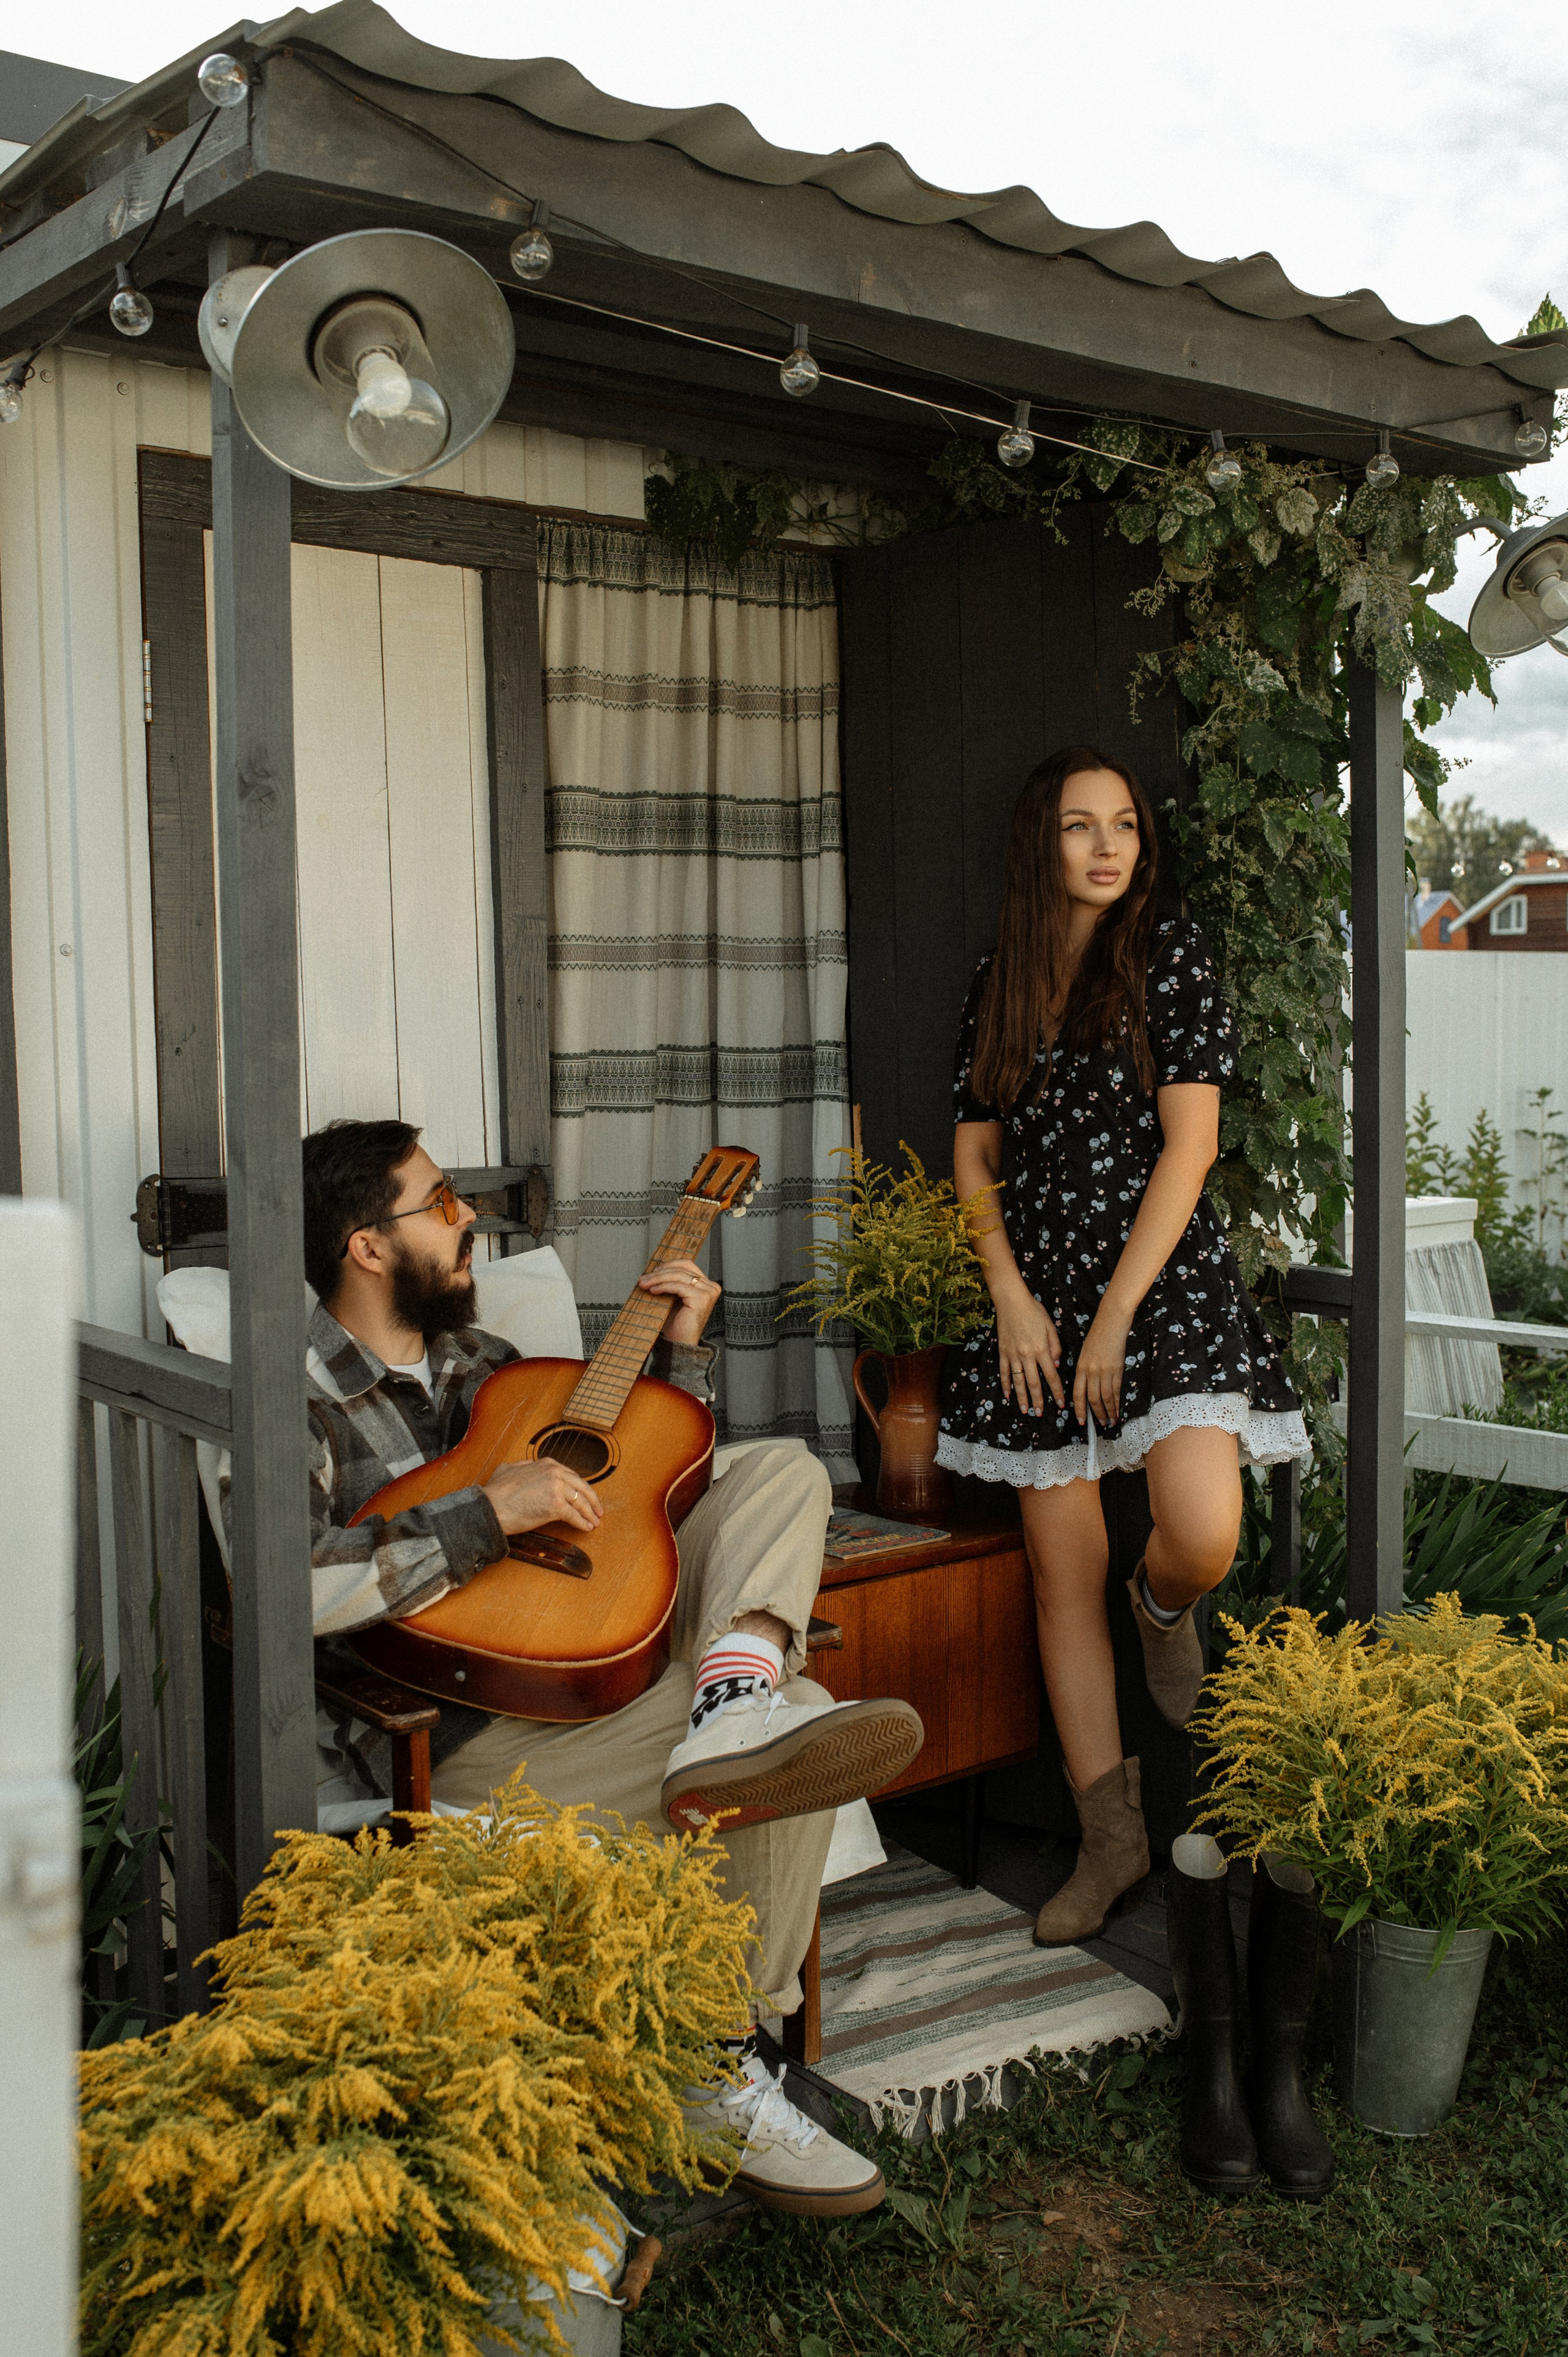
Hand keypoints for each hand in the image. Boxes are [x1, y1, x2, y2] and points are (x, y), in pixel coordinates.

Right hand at [482, 1458, 603, 1536]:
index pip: (572, 1476)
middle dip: (592, 1500)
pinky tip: (585, 1528)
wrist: (490, 1507)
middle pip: (582, 1487)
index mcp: (547, 1463)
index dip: (581, 1488)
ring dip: (589, 1514)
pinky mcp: (556, 1505)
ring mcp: (557, 1488)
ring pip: (580, 1502)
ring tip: (594, 1522)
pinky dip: (582, 1523)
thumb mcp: (508, 1469)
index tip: (585, 1496)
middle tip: (598, 1510)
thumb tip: (528, 1466)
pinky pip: (574, 1516)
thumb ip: (523, 1465)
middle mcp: (555, 1472)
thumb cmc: (495, 1492)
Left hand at [638, 1256, 720, 1345]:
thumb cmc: (676, 1323)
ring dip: (658, 1278)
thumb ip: (670, 1282)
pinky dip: (663, 1286)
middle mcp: (710, 1287)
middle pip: (682, 1269)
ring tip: (644, 1284)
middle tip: (643, 1279)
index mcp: (706, 1285)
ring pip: (678, 1276)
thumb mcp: (673, 1297)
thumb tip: (654, 1269)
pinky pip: (678, 1286)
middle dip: (659, 1273)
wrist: (680, 1344)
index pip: (687, 1265)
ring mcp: (708, 1292)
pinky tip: (653, 1290)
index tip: (652, 1272)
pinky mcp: (701, 1299)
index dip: (668, 1265)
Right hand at [994, 1285, 1064, 1415]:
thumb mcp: (1050, 1326)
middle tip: (1040, 1413)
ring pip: (1018, 1381)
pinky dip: (1005, 1384)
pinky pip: (1004, 1371)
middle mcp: (1027, 1355)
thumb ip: (1055, 1347)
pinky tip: (1007, 1395)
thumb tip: (1056, 1366)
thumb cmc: (1034, 1311)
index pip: (1051, 1376)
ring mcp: (1013, 1354)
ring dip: (1022, 1397)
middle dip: (1038, 1400)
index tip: (1060, 1404)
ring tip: (1025, 1410)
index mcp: (1041, 1349)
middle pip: (1034, 1383)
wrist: (1011, 1301)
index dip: (1056, 1391)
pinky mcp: (1003, 1352)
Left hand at [1073, 1304, 1131, 1429]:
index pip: (1078, 1393)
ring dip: (1108, 1411)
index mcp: (1080, 1367)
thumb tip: (1085, 1384)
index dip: (1080, 1409)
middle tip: (1099, 1425)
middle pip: (1092, 1398)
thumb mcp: (1084, 1352)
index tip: (1081, 1420)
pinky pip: (1116, 1390)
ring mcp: (1104, 1371)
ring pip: (1105, 1397)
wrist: (1111, 1322)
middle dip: (1095, 1414)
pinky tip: (1118, 1409)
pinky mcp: (1117, 1369)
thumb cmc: (1097, 1334)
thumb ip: (1084, 1368)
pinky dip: (1116, 1402)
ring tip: (1110, 1421)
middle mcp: (1090, 1371)